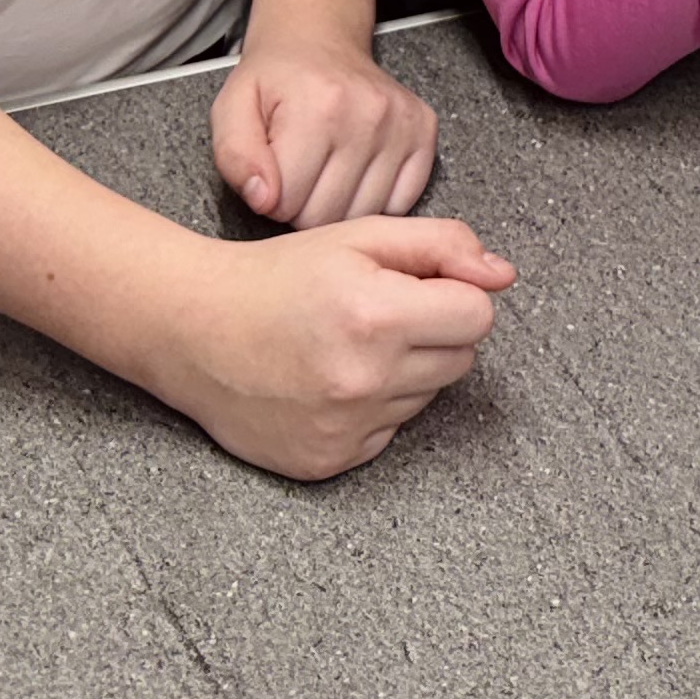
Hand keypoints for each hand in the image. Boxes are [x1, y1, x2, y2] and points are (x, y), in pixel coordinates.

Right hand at [146, 214, 518, 479]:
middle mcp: (365, 379)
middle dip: (434, 332)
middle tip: (378, 314)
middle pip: (461, 359)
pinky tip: (330, 382)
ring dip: (404, 371)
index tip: (417, 287)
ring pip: (427, 396)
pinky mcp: (329, 462)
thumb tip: (503, 274)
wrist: (196, 331)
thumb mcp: (361, 236)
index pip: (478, 316)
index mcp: (377, 315)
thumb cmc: (278, 277)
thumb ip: (443, 245)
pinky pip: (390, 433)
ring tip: (347, 346)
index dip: (454, 295)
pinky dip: (373, 409)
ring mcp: (346, 428)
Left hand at [212, 27, 439, 228]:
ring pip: (363, 215)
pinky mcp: (425, 129)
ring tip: (326, 170)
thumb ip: (235, 157)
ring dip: (339, 205)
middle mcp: (369, 114)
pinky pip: (401, 202)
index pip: (286, 203)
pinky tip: (358, 171)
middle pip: (326, 215)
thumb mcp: (232, 109)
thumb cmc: (275, 81)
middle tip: (298, 171)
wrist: (319, 41)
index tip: (272, 171)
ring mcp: (403, 122)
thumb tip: (264, 199)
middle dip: (303, 205)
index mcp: (317, 108)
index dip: (270, 197)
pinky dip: (377, 198)